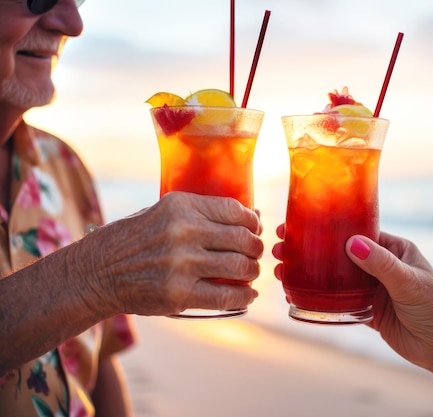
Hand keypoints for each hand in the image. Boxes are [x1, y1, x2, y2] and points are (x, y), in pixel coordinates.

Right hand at [84, 192, 263, 315]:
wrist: (96, 273)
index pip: (235, 210)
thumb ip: (201, 214)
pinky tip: (247, 294)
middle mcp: (183, 231)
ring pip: (241, 267)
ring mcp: (182, 264)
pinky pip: (227, 297)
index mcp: (180, 206)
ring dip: (252, 272)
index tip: (255, 229)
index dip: (253, 222)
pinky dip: (244, 297)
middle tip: (254, 254)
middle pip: (243, 239)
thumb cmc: (134, 241)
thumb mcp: (162, 213)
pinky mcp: (179, 294)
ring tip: (249, 273)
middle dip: (256, 248)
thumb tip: (251, 216)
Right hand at [272, 225, 432, 368]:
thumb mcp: (409, 283)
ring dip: (309, 271)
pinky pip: (337, 299)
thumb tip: (351, 242)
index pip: (357, 231)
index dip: (329, 226)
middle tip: (282, 245)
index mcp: (394, 249)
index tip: (303, 221)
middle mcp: (380, 264)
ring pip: (334, 275)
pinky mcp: (365, 308)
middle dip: (310, 247)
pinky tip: (295, 292)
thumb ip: (381, 264)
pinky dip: (317, 296)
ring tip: (281, 268)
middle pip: (338, 251)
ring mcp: (371, 287)